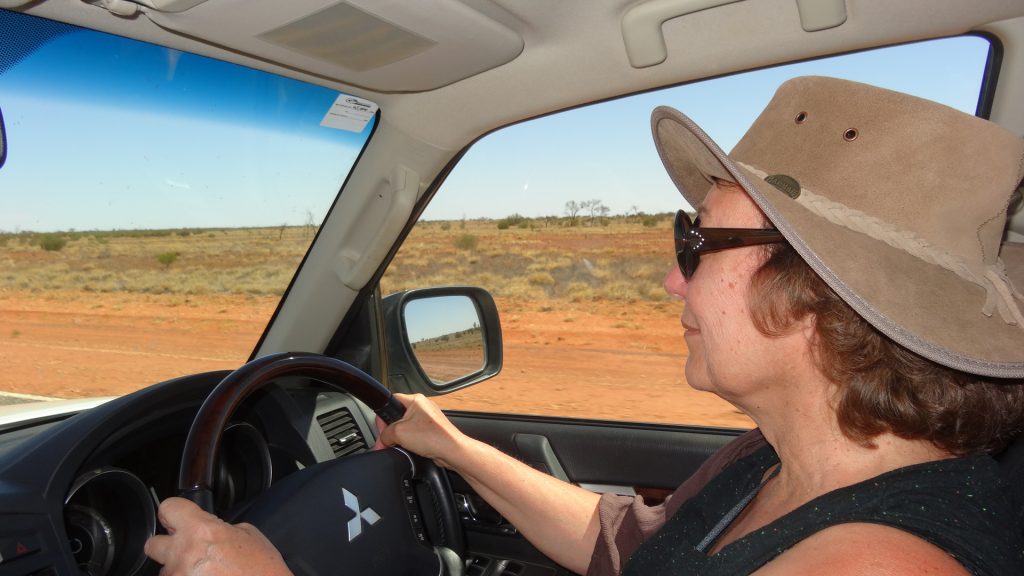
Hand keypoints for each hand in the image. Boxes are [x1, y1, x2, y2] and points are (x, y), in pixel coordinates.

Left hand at [144, 497, 290, 575]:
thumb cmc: (262, 569)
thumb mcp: (247, 534)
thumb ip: (219, 527)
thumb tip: (207, 528)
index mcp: (201, 530)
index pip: (168, 507)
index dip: (173, 511)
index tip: (176, 517)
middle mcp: (184, 554)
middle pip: (152, 544)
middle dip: (166, 545)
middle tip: (185, 549)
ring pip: (164, 570)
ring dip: (179, 569)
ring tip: (203, 571)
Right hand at [375, 393, 467, 469]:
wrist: (451, 451)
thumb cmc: (434, 437)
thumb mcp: (399, 433)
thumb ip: (385, 434)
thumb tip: (382, 439)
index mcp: (415, 399)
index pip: (391, 400)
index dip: (383, 416)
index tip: (381, 429)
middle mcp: (422, 407)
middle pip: (397, 416)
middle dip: (390, 430)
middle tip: (389, 440)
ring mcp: (427, 419)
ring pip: (405, 427)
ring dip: (400, 438)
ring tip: (402, 445)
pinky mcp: (431, 430)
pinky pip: (414, 434)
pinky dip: (409, 442)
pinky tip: (410, 449)